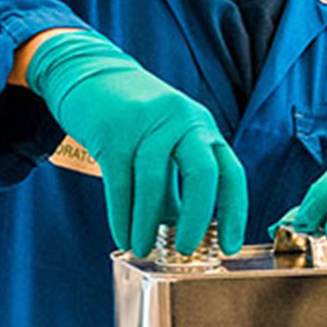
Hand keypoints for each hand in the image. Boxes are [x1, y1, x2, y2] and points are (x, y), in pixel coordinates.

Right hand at [25, 29, 247, 257]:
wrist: (91, 76)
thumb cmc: (135, 121)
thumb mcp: (165, 145)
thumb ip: (175, 188)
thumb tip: (179, 237)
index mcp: (202, 127)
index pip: (230, 172)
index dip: (235, 212)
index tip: (228, 246)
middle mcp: (181, 120)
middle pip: (202, 172)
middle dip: (196, 217)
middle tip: (186, 250)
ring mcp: (147, 122)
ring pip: (153, 181)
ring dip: (146, 223)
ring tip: (142, 249)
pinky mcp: (112, 131)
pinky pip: (120, 182)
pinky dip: (121, 215)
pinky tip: (123, 236)